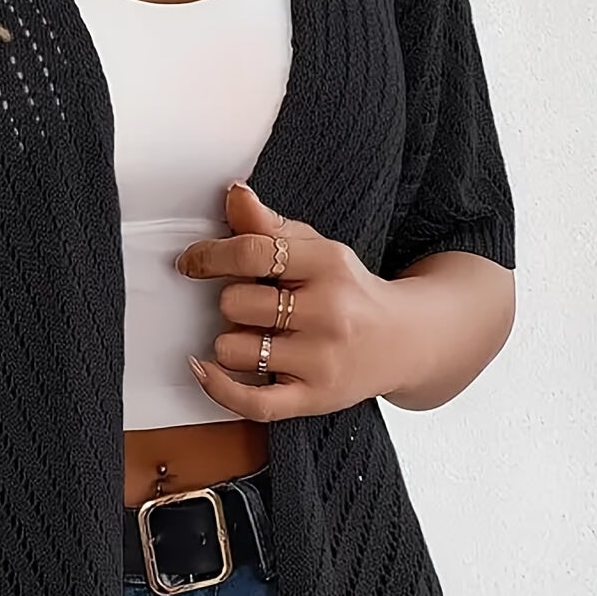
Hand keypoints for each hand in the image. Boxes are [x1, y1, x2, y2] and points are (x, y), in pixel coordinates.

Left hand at [174, 181, 416, 419]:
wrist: (404, 342)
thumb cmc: (348, 293)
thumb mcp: (317, 250)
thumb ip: (270, 226)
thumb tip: (235, 194)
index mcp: (328, 265)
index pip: (252, 253)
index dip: (210, 256)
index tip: (192, 262)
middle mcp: (328, 312)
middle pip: (234, 303)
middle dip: (232, 303)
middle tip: (256, 308)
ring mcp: (322, 359)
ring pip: (233, 349)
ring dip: (233, 343)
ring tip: (260, 338)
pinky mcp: (314, 398)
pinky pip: (249, 401)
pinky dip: (218, 387)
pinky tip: (204, 369)